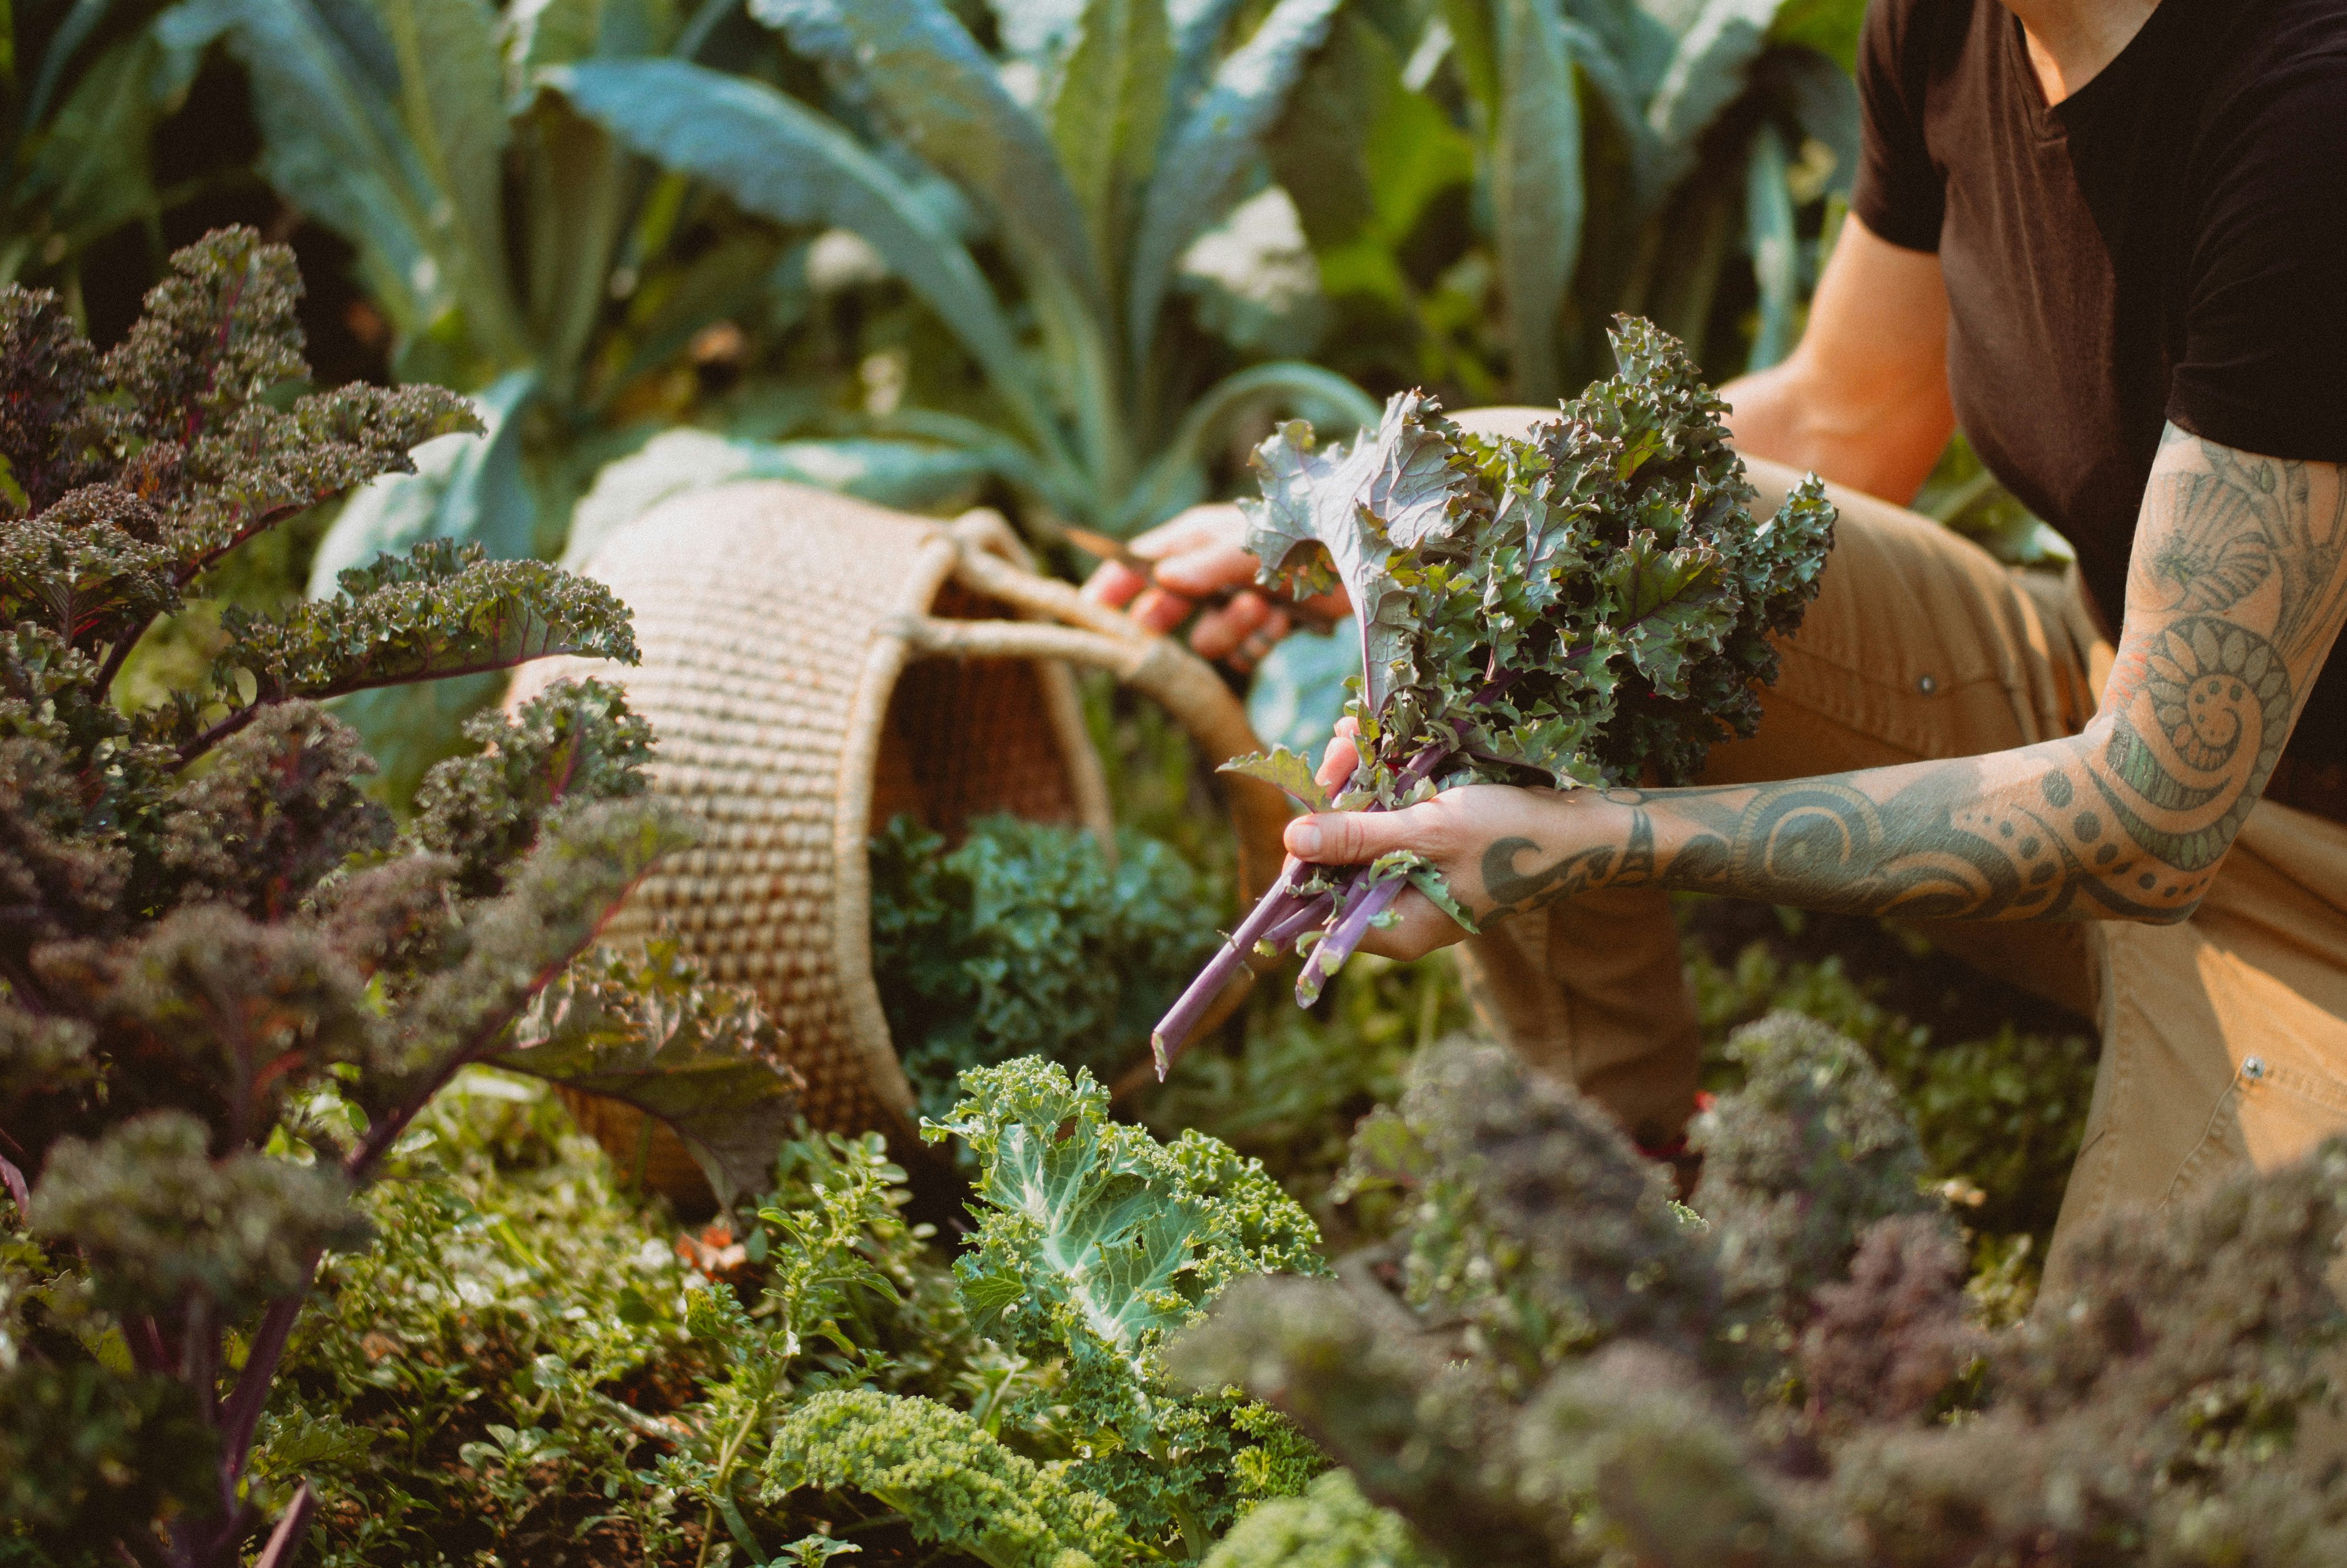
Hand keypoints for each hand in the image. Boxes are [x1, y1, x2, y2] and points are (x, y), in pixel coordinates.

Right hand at [1077, 503, 1349, 669]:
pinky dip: (1261, 643)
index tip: (1086, 612)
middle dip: (1175, 622)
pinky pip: (1244, 651)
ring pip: (1209, 635)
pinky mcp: (1269, 622)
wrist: (1374, 561)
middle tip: (1165, 639)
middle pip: (1168, 606)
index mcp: (1200, 536)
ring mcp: (1240, 597)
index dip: (1111, 585)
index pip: (1140, 560)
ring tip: (1262, 610)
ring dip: (1233, 630)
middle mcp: (1214, 568)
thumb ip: (1210, 563)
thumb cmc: (1312, 536)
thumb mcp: (1259, 545)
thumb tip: (1160, 578)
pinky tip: (1282, 625)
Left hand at [1284, 739, 1577, 958]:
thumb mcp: (1429, 833)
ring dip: (1357, 783)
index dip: (1304, 852)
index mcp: (1397, 928)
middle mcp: (1400, 911)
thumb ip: (1359, 839)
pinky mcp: (1430, 853)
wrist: (1579, 829)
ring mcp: (1416, 881)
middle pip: (1336, 863)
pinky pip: (1390, 821)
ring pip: (1361, 834)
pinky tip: (1380, 743)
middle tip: (1344, 747)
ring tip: (1358, 734)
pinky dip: (1384, 784)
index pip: (1319, 905)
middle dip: (1334, 801)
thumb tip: (1292, 840)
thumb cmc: (1509, 838)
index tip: (1310, 797)